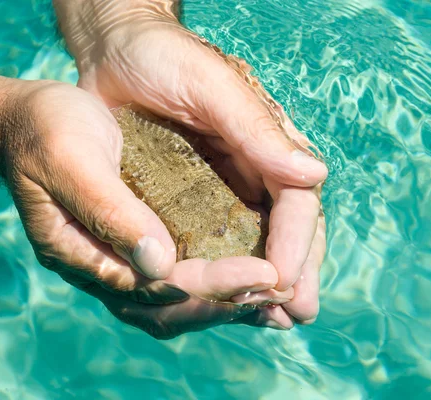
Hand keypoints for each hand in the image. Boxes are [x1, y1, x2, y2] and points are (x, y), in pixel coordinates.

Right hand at [0, 81, 283, 338]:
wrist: (25, 123)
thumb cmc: (44, 130)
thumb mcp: (69, 159)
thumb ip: (108, 211)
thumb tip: (160, 263)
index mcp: (83, 254)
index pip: (160, 285)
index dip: (216, 284)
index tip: (266, 274)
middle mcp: (103, 270)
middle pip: (174, 308)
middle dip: (231, 303)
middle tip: (285, 292)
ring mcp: (117, 264)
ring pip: (177, 305)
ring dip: (227, 304)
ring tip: (277, 295)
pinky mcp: (133, 248)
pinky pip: (177, 282)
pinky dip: (216, 286)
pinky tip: (250, 277)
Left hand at [55, 0, 327, 327]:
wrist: (115, 53)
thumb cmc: (163, 56)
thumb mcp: (210, 83)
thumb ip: (256, 127)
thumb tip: (315, 175)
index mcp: (267, 142)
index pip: (297, 200)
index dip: (298, 242)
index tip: (287, 282)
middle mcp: (253, 169)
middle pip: (287, 228)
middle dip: (295, 272)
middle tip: (298, 315)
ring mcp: (224, 186)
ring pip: (257, 241)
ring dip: (266, 283)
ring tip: (273, 321)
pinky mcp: (191, 198)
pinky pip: (217, 241)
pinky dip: (225, 272)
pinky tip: (228, 300)